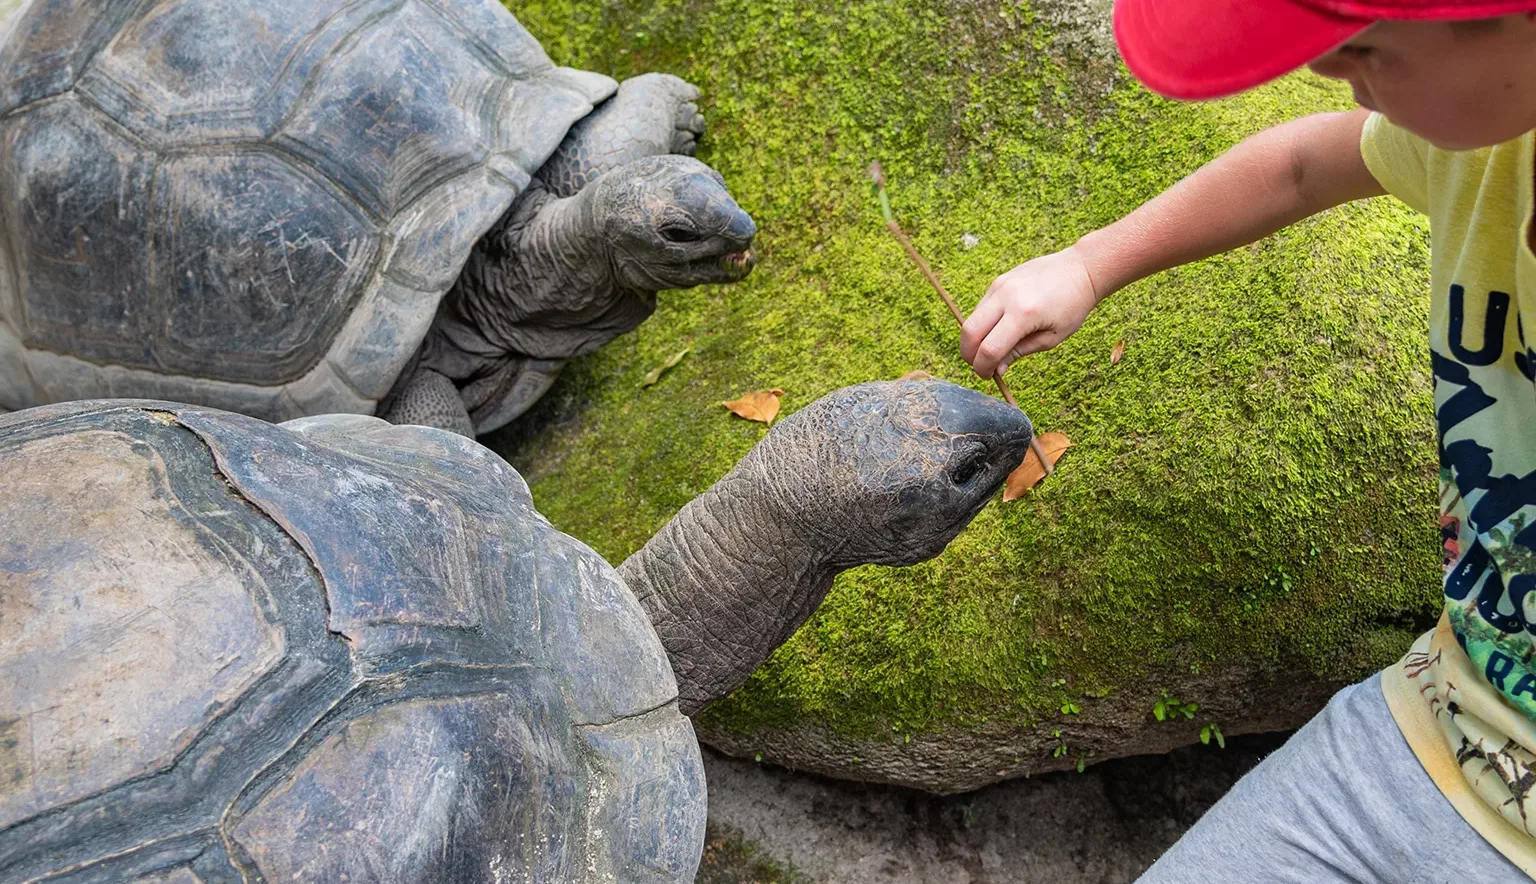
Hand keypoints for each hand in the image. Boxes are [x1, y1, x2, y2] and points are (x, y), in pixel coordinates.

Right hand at [961, 245, 1099, 378]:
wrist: (1080, 269)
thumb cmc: (1073, 306)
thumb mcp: (1051, 337)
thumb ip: (1020, 352)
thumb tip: (997, 368)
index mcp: (1024, 314)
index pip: (989, 349)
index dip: (983, 368)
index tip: (988, 376)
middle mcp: (1006, 297)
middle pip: (970, 332)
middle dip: (969, 355)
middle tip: (981, 365)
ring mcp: (999, 286)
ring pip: (971, 319)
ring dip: (974, 339)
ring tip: (992, 349)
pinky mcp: (998, 281)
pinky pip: (981, 307)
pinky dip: (982, 324)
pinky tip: (998, 330)